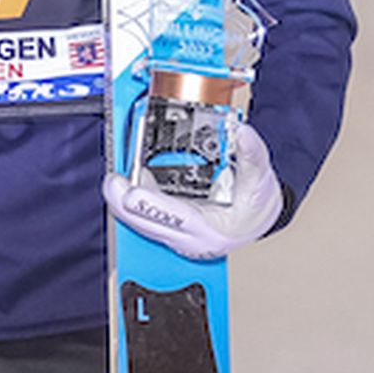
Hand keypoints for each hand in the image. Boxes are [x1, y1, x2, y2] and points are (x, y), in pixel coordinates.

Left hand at [104, 121, 284, 260]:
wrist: (258, 221)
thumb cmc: (256, 206)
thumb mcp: (260, 180)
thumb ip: (252, 155)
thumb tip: (242, 134)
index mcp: (209, 230)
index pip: (170, 217)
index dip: (145, 202)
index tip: (128, 189)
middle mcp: (188, 238)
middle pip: (143, 224)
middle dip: (121, 201)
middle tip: (113, 179)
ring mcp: (175, 236)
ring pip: (138, 223)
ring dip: (122, 202)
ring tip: (116, 179)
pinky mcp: (168, 229)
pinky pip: (143, 218)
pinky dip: (132, 202)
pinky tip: (125, 185)